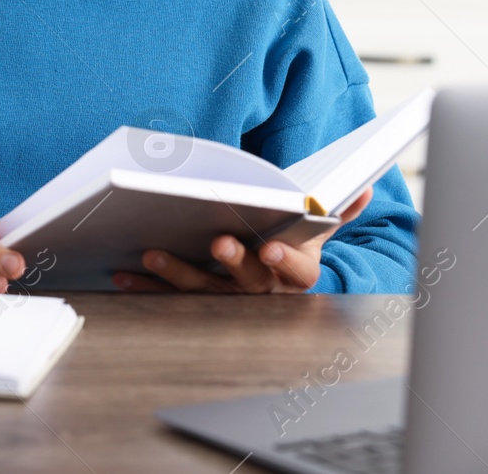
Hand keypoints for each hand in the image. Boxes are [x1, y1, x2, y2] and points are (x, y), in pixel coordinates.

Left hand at [112, 186, 374, 293]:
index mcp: (295, 273)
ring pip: (202, 292)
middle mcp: (262, 292)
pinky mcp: (193, 303)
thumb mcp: (318, 229)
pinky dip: (145, 286)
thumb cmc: (292, 243)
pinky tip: (122, 274)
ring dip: (177, 273)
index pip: (298, 272)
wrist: (272, 280)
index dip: (286, 261)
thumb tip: (364, 185)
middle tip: (218, 242)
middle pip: (248, 282)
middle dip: (233, 263)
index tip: (271, 247)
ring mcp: (226, 300)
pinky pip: (167, 298)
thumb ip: (340, 209)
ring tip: (152, 252)